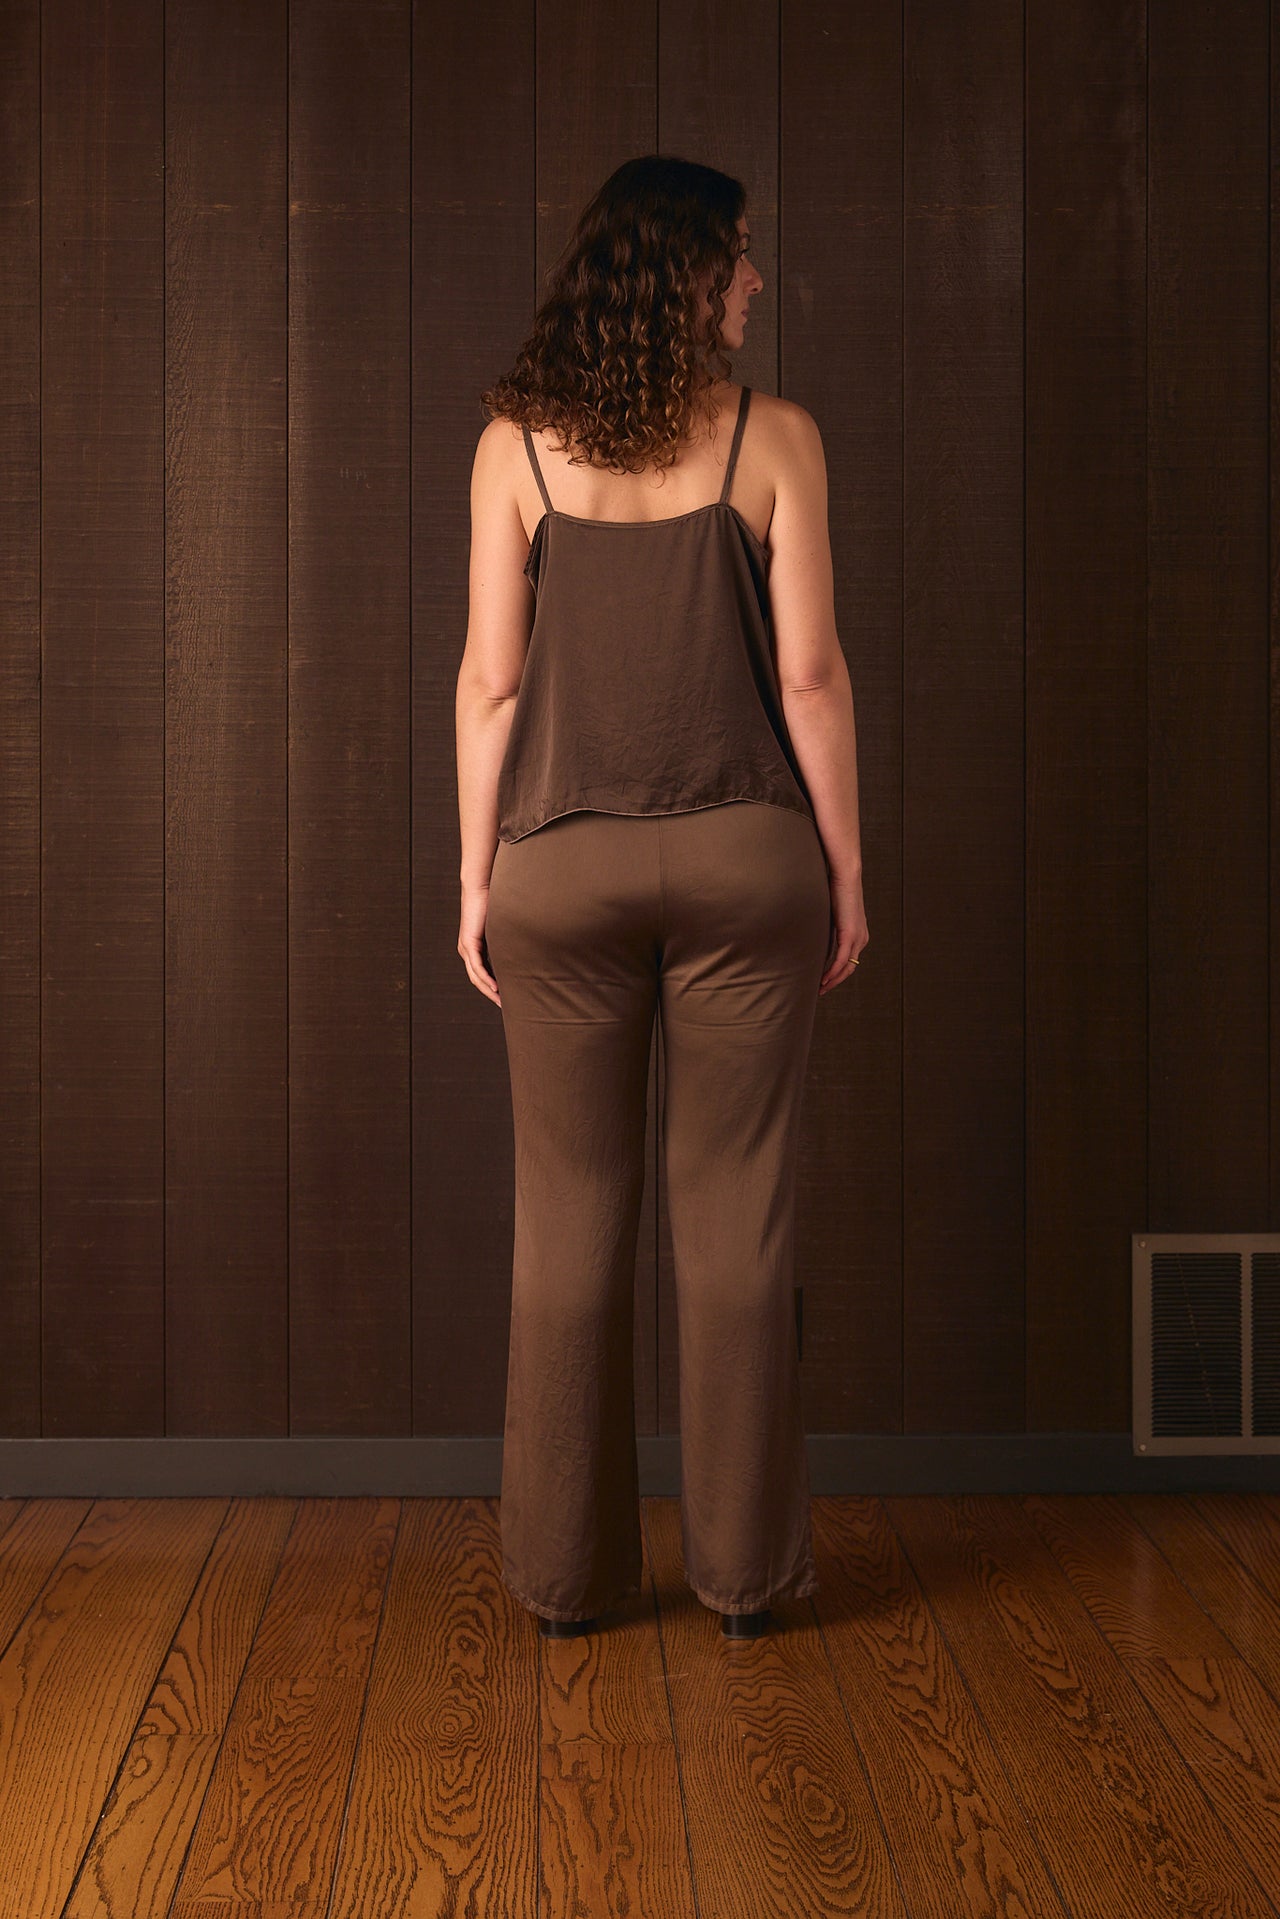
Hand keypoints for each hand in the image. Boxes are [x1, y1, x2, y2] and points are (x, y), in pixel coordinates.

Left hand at [458, 881, 501, 1007]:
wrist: (480, 887)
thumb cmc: (492, 902)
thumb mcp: (501, 926)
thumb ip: (507, 938)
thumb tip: (523, 946)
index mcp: (474, 948)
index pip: (482, 973)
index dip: (492, 987)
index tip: (506, 997)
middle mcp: (467, 951)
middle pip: (477, 980)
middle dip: (490, 995)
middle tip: (504, 1006)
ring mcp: (466, 948)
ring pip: (476, 977)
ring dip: (488, 991)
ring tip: (501, 1002)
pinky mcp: (468, 943)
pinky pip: (477, 967)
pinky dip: (486, 979)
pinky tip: (495, 988)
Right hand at [819, 868, 866, 995]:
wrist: (846, 876)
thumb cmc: (836, 888)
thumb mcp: (832, 911)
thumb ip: (828, 924)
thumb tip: (814, 928)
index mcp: (859, 934)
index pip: (850, 961)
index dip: (838, 973)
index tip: (824, 980)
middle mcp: (861, 938)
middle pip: (850, 968)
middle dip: (835, 981)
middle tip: (821, 989)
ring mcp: (858, 938)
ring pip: (847, 968)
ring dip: (833, 980)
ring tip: (820, 988)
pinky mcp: (850, 935)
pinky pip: (842, 960)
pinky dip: (833, 972)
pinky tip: (823, 979)